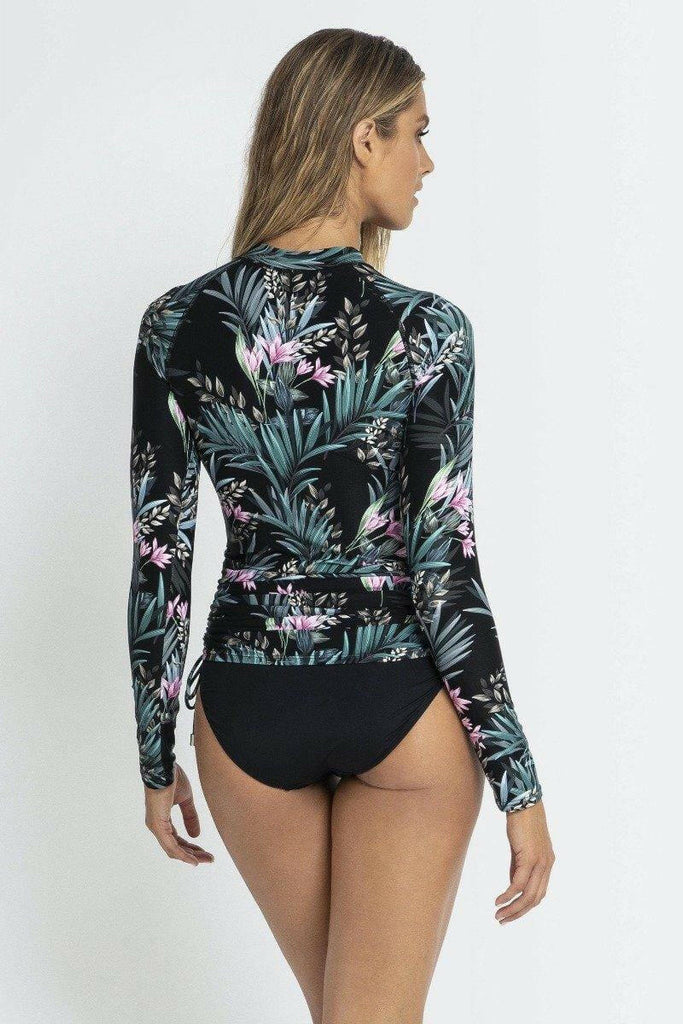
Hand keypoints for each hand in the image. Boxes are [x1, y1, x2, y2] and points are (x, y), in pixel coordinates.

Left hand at [144, 763, 214, 866]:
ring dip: (190, 856)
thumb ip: (190, 816)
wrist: (165, 767)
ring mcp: (156, 827)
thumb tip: (196, 835)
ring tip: (206, 859)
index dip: (191, 848)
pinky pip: (170, 846)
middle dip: (193, 854)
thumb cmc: (172, 779)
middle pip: (175, 848)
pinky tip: (193, 859)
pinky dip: (182, 855)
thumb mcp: (185, 800)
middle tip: (209, 858)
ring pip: (173, 850)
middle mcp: (156, 826)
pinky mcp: (157, 825)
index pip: (176, 841)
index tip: (205, 851)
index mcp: (162, 820)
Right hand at [494, 799, 554, 923]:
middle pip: (534, 899)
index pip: (539, 893)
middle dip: (518, 913)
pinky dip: (508, 895)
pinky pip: (518, 883)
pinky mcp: (530, 858)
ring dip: (513, 908)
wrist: (523, 802)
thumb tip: (513, 885)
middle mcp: (547, 865)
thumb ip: (518, 866)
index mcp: (547, 863)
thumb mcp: (520, 848)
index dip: (525, 906)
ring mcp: (540, 862)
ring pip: (528, 895)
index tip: (511, 913)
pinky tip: (498, 900)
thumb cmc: (521, 822)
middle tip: (503, 920)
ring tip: (499, 915)